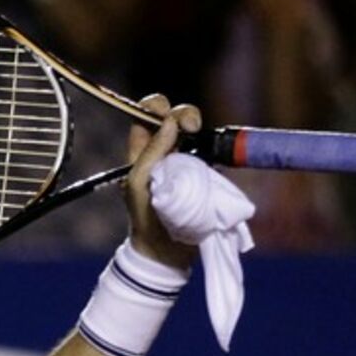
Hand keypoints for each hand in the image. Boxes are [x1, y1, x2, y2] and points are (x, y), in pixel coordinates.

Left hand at [124, 95, 200, 268]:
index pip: (147, 115)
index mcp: (142, 150)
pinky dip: (215, 146)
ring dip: (199, 127)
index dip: (157, 107)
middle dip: (186, 113)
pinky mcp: (205, 172)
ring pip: (197, 130)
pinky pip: (213, 151)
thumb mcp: (140, 181)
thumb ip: (152, 151)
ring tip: (199, 135)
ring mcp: (186, 160)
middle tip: (192, 127)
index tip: (167, 116)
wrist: (165, 248)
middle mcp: (164, 151)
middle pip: (177, 117)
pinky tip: (213, 152)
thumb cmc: (144, 215)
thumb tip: (169, 122)